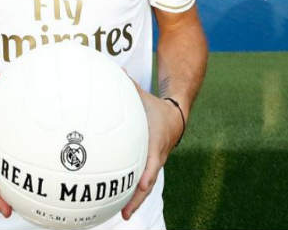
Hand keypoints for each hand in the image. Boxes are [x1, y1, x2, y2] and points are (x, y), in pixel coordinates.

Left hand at [122, 83, 183, 220]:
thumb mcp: (142, 96)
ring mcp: (154, 164)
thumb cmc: (154, 107)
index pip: (152, 163)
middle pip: (148, 183)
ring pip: (146, 187)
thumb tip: (112, 72)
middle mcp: (156, 157)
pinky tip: (118, 202)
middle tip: (125, 214)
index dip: (146, 176)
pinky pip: (142, 182)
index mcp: (154, 143)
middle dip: (138, 199)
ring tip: (123, 216)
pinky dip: (133, 193)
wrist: (175, 116)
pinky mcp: (150, 167)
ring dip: (135, 201)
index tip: (139, 187)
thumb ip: (127, 86)